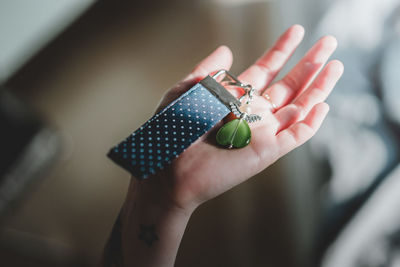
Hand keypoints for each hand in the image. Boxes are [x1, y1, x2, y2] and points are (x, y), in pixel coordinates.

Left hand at [141, 25, 342, 212]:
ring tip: (335, 64)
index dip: (282, 50)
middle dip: (309, 64)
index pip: (266, 69)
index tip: (297, 30)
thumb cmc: (174, 129)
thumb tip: (227, 49)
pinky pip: (296, 136)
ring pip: (299, 107)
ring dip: (318, 87)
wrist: (170, 167)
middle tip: (329, 41)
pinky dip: (312, 122)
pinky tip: (323, 104)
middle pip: (289, 85)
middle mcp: (253, 113)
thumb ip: (209, 70)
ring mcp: (262, 132)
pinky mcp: (267, 152)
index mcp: (235, 97)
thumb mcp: (188, 89)